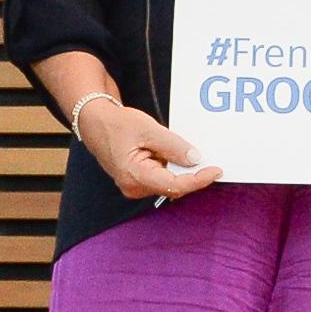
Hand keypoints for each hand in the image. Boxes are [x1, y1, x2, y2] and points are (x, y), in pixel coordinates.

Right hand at [76, 99, 217, 201]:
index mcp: (134, 176)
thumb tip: (195, 158)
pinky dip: (172, 167)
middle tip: (209, 159)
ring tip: (184, 150)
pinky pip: (161, 178)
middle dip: (192, 174)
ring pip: (168, 182)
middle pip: (173, 186)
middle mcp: (134, 187)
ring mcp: (135, 186)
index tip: (216, 171)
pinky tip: (173, 153)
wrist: (95, 123)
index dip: (198, 180)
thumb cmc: (117, 124)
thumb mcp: (148, 129)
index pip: (174, 185)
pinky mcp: (137, 181)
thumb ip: (173, 145)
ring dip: (181, 169)